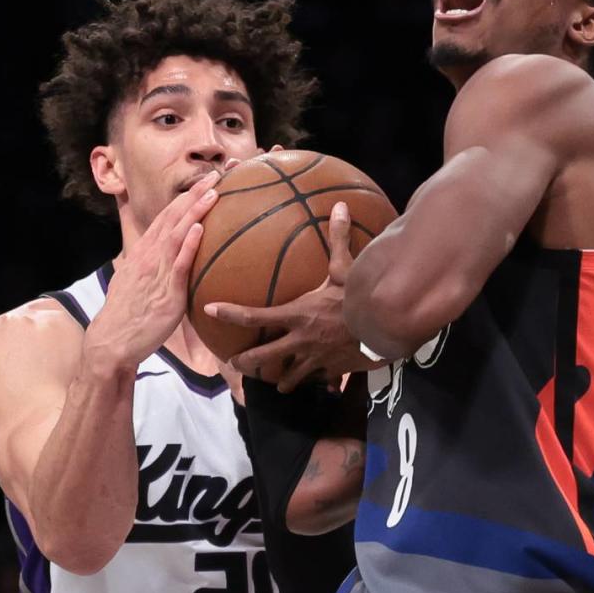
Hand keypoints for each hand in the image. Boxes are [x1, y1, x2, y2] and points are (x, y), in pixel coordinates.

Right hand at [85, 173, 218, 370]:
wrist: (113, 341)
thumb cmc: (129, 316)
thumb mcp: (140, 283)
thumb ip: (157, 268)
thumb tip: (173, 262)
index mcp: (145, 252)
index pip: (167, 217)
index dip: (187, 197)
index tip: (206, 181)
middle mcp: (149, 256)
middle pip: (173, 216)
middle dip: (195, 192)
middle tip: (217, 173)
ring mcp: (156, 272)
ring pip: (177, 233)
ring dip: (195, 210)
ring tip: (214, 191)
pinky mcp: (166, 293)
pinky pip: (178, 264)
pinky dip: (188, 244)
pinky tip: (199, 229)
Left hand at [204, 203, 370, 391]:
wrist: (383, 329)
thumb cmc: (359, 298)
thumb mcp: (346, 268)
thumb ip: (337, 239)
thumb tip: (337, 206)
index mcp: (296, 315)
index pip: (254, 316)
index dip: (229, 313)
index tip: (210, 310)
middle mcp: (299, 340)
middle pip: (262, 357)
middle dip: (245, 362)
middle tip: (234, 363)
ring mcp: (315, 359)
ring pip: (290, 377)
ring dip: (283, 381)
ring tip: (279, 385)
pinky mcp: (332, 371)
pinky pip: (322, 380)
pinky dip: (321, 383)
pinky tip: (324, 386)